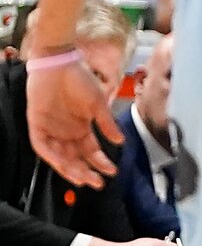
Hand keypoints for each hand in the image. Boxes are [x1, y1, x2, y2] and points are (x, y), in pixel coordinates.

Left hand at [27, 56, 123, 185]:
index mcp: (81, 128)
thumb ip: (107, 124)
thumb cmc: (80, 79)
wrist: (59, 63)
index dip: (100, 162)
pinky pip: (43, 146)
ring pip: (59, 156)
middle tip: (97, 182)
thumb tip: (120, 142)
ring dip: (70, 169)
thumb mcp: (98, 104)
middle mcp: (66, 132)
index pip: (91, 151)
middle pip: (75, 158)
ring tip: (82, 178)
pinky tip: (63, 163)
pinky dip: (52, 156)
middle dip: (86, 171)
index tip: (112, 171)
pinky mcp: (37, 125)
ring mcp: (51, 130)